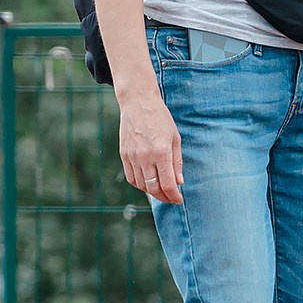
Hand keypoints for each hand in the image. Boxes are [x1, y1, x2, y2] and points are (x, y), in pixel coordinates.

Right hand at [117, 87, 183, 204]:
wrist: (138, 103)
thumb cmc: (160, 118)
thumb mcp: (175, 138)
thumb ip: (177, 162)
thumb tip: (179, 182)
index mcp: (161, 152)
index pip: (167, 184)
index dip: (174, 196)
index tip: (179, 200)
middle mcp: (145, 157)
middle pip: (154, 189)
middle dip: (164, 197)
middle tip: (171, 198)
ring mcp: (132, 157)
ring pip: (141, 185)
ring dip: (152, 192)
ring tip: (161, 191)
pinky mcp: (123, 155)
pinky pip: (131, 177)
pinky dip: (140, 185)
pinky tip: (148, 183)